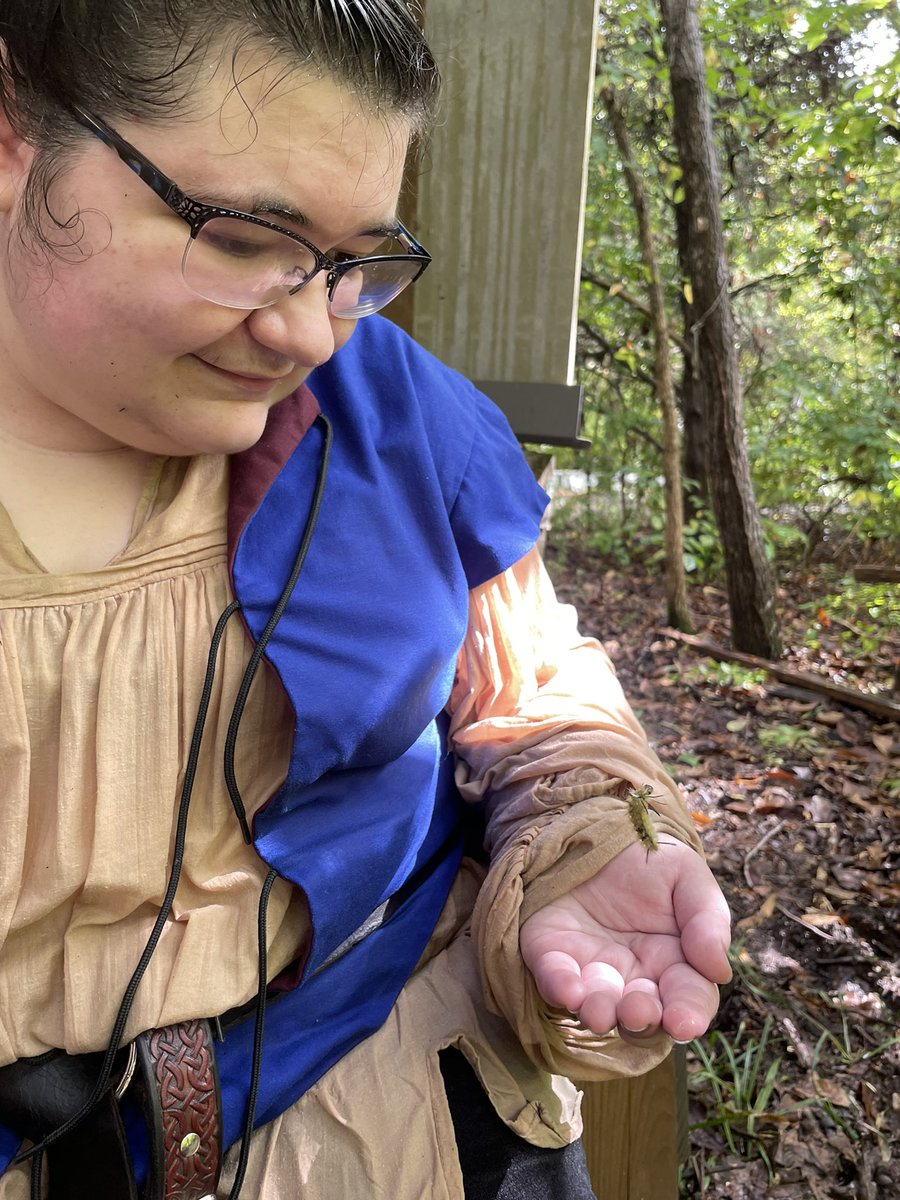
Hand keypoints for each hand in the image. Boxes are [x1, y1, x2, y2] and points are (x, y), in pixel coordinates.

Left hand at [519, 839, 731, 1044]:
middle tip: (638, 1012)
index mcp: (675, 964)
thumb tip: (719, 972)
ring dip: (599, 1013)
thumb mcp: (687, 877)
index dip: (689, 1014)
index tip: (683, 1022)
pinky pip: (553, 979)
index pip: (689, 1000)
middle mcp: (633, 979)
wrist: (596, 829)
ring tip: (599, 1012)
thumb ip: (708, 921)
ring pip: (597, 1007)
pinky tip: (569, 991)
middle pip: (642, 1016)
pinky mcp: (552, 955)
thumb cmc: (649, 860)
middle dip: (640, 1020)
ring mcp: (591, 971)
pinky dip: (560, 988)